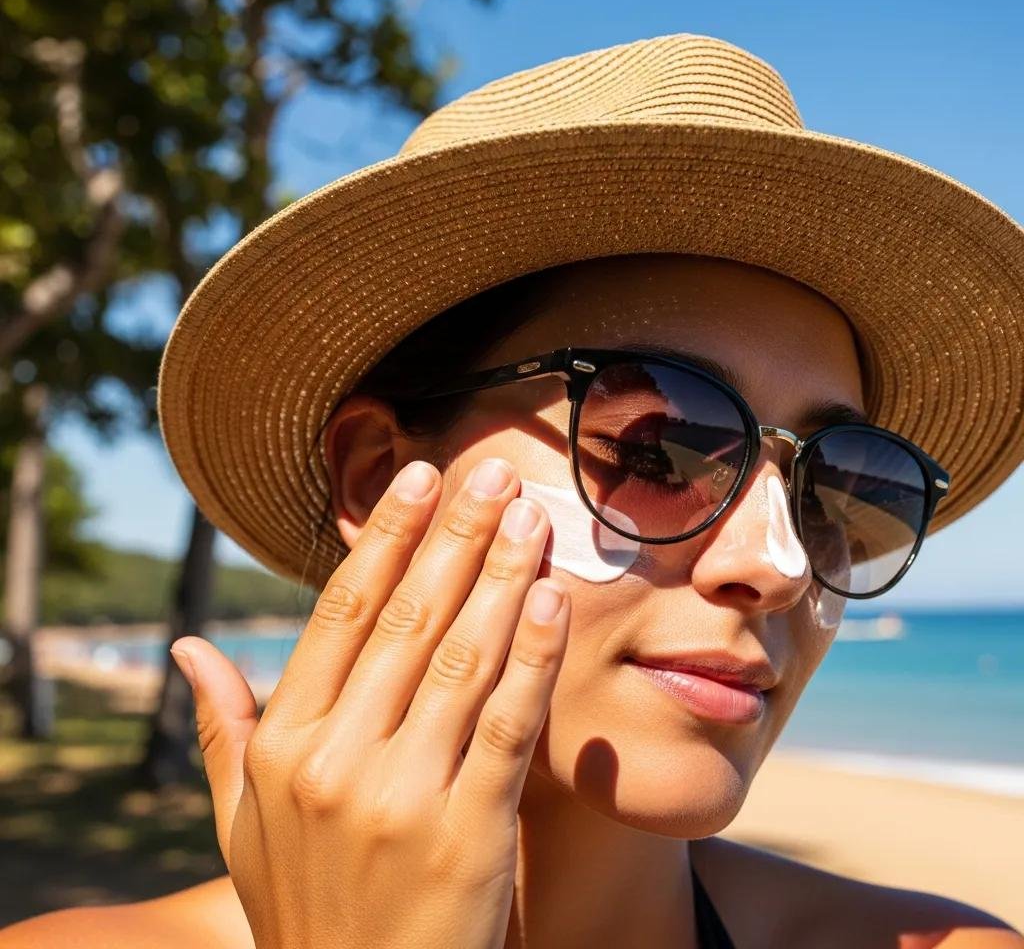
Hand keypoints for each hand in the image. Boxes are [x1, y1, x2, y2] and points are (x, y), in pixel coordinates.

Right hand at [170, 457, 568, 948]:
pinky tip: (555, 598)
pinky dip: (535, 655)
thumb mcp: (241, 824)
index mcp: (283, 746)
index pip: (342, 612)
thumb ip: (221, 730)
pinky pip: (507, 724)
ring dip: (501, 576)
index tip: (419, 477)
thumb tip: (186, 646)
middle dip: (455, 534)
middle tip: (491, 470)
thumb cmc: (305, 906)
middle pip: (408, 618)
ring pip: (461, 657)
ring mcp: (402, 798)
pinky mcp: (468, 834)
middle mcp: (335, 762)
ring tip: (529, 514)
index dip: (385, 537)